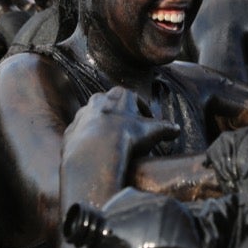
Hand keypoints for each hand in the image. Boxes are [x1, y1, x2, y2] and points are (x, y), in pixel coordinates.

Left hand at [63, 87, 178, 178]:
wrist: (95, 151)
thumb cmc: (127, 136)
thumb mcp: (152, 131)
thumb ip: (166, 128)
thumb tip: (177, 129)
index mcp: (119, 95)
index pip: (134, 98)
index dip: (142, 111)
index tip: (147, 122)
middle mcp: (98, 100)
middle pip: (112, 105)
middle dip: (120, 116)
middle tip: (129, 131)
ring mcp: (82, 115)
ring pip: (94, 118)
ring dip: (103, 127)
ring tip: (112, 143)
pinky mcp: (70, 130)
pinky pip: (81, 133)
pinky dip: (89, 140)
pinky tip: (96, 152)